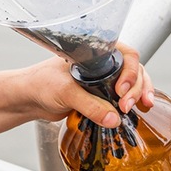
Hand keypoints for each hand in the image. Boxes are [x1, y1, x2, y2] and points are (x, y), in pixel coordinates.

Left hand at [16, 45, 154, 127]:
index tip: (121, 90)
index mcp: (94, 52)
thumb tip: (114, 118)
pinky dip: (134, 101)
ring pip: (132, 81)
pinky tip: (140, 110)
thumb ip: (90, 105)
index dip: (130, 71)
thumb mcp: (65, 92)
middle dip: (136, 87)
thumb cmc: (40, 84)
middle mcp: (102, 62)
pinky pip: (124, 96)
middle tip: (126, 105)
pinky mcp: (102, 94)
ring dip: (140, 93)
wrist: (29, 99)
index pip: (125, 54)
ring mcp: (103, 78)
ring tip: (141, 107)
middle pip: (133, 69)